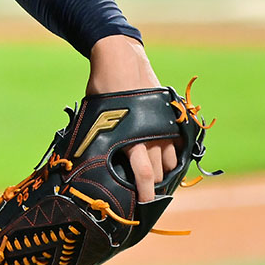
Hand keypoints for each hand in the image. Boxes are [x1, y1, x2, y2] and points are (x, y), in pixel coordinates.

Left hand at [87, 34, 178, 201]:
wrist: (121, 59)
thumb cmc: (103, 88)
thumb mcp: (95, 115)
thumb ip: (99, 138)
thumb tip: (86, 161)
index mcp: (129, 135)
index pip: (142, 173)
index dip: (144, 192)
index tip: (146, 204)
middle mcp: (151, 134)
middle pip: (157, 172)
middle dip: (150, 184)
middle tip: (140, 190)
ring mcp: (164, 126)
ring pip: (169, 162)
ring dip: (161, 171)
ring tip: (150, 174)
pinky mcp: (171, 118)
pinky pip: (177, 146)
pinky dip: (172, 155)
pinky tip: (162, 156)